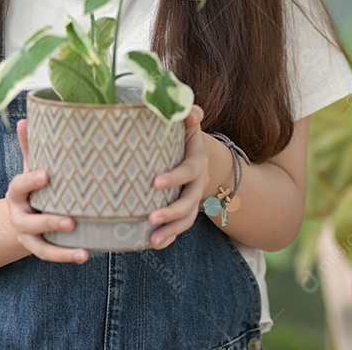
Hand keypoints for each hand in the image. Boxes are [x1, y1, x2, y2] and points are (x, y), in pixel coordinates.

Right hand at [4, 118, 88, 263]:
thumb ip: (31, 147)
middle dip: (49, 221)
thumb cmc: (34, 186)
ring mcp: (28, 236)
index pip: (19, 186)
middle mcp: (20, 216)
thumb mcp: (31, 167)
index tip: (46, 175)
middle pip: (29, 222)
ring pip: (40, 246)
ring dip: (61, 250)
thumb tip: (24, 119)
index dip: (31, 181)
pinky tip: (85, 255)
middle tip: (71, 220)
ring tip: (82, 250)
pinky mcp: (39, 248)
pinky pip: (51, 256)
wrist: (23, 214)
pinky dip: (67, 257)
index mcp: (17, 193)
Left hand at [147, 104, 207, 249]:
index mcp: (196, 162)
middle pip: (190, 202)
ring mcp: (192, 200)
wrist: (198, 159)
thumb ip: (188, 115)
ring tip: (153, 238)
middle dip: (172, 211)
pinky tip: (152, 243)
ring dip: (171, 230)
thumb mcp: (188, 125)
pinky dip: (169, 238)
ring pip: (187, 219)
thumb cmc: (184, 138)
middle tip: (152, 217)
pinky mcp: (184, 212)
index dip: (175, 177)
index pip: (189, 171)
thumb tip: (186, 109)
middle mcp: (197, 184)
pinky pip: (179, 229)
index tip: (155, 182)